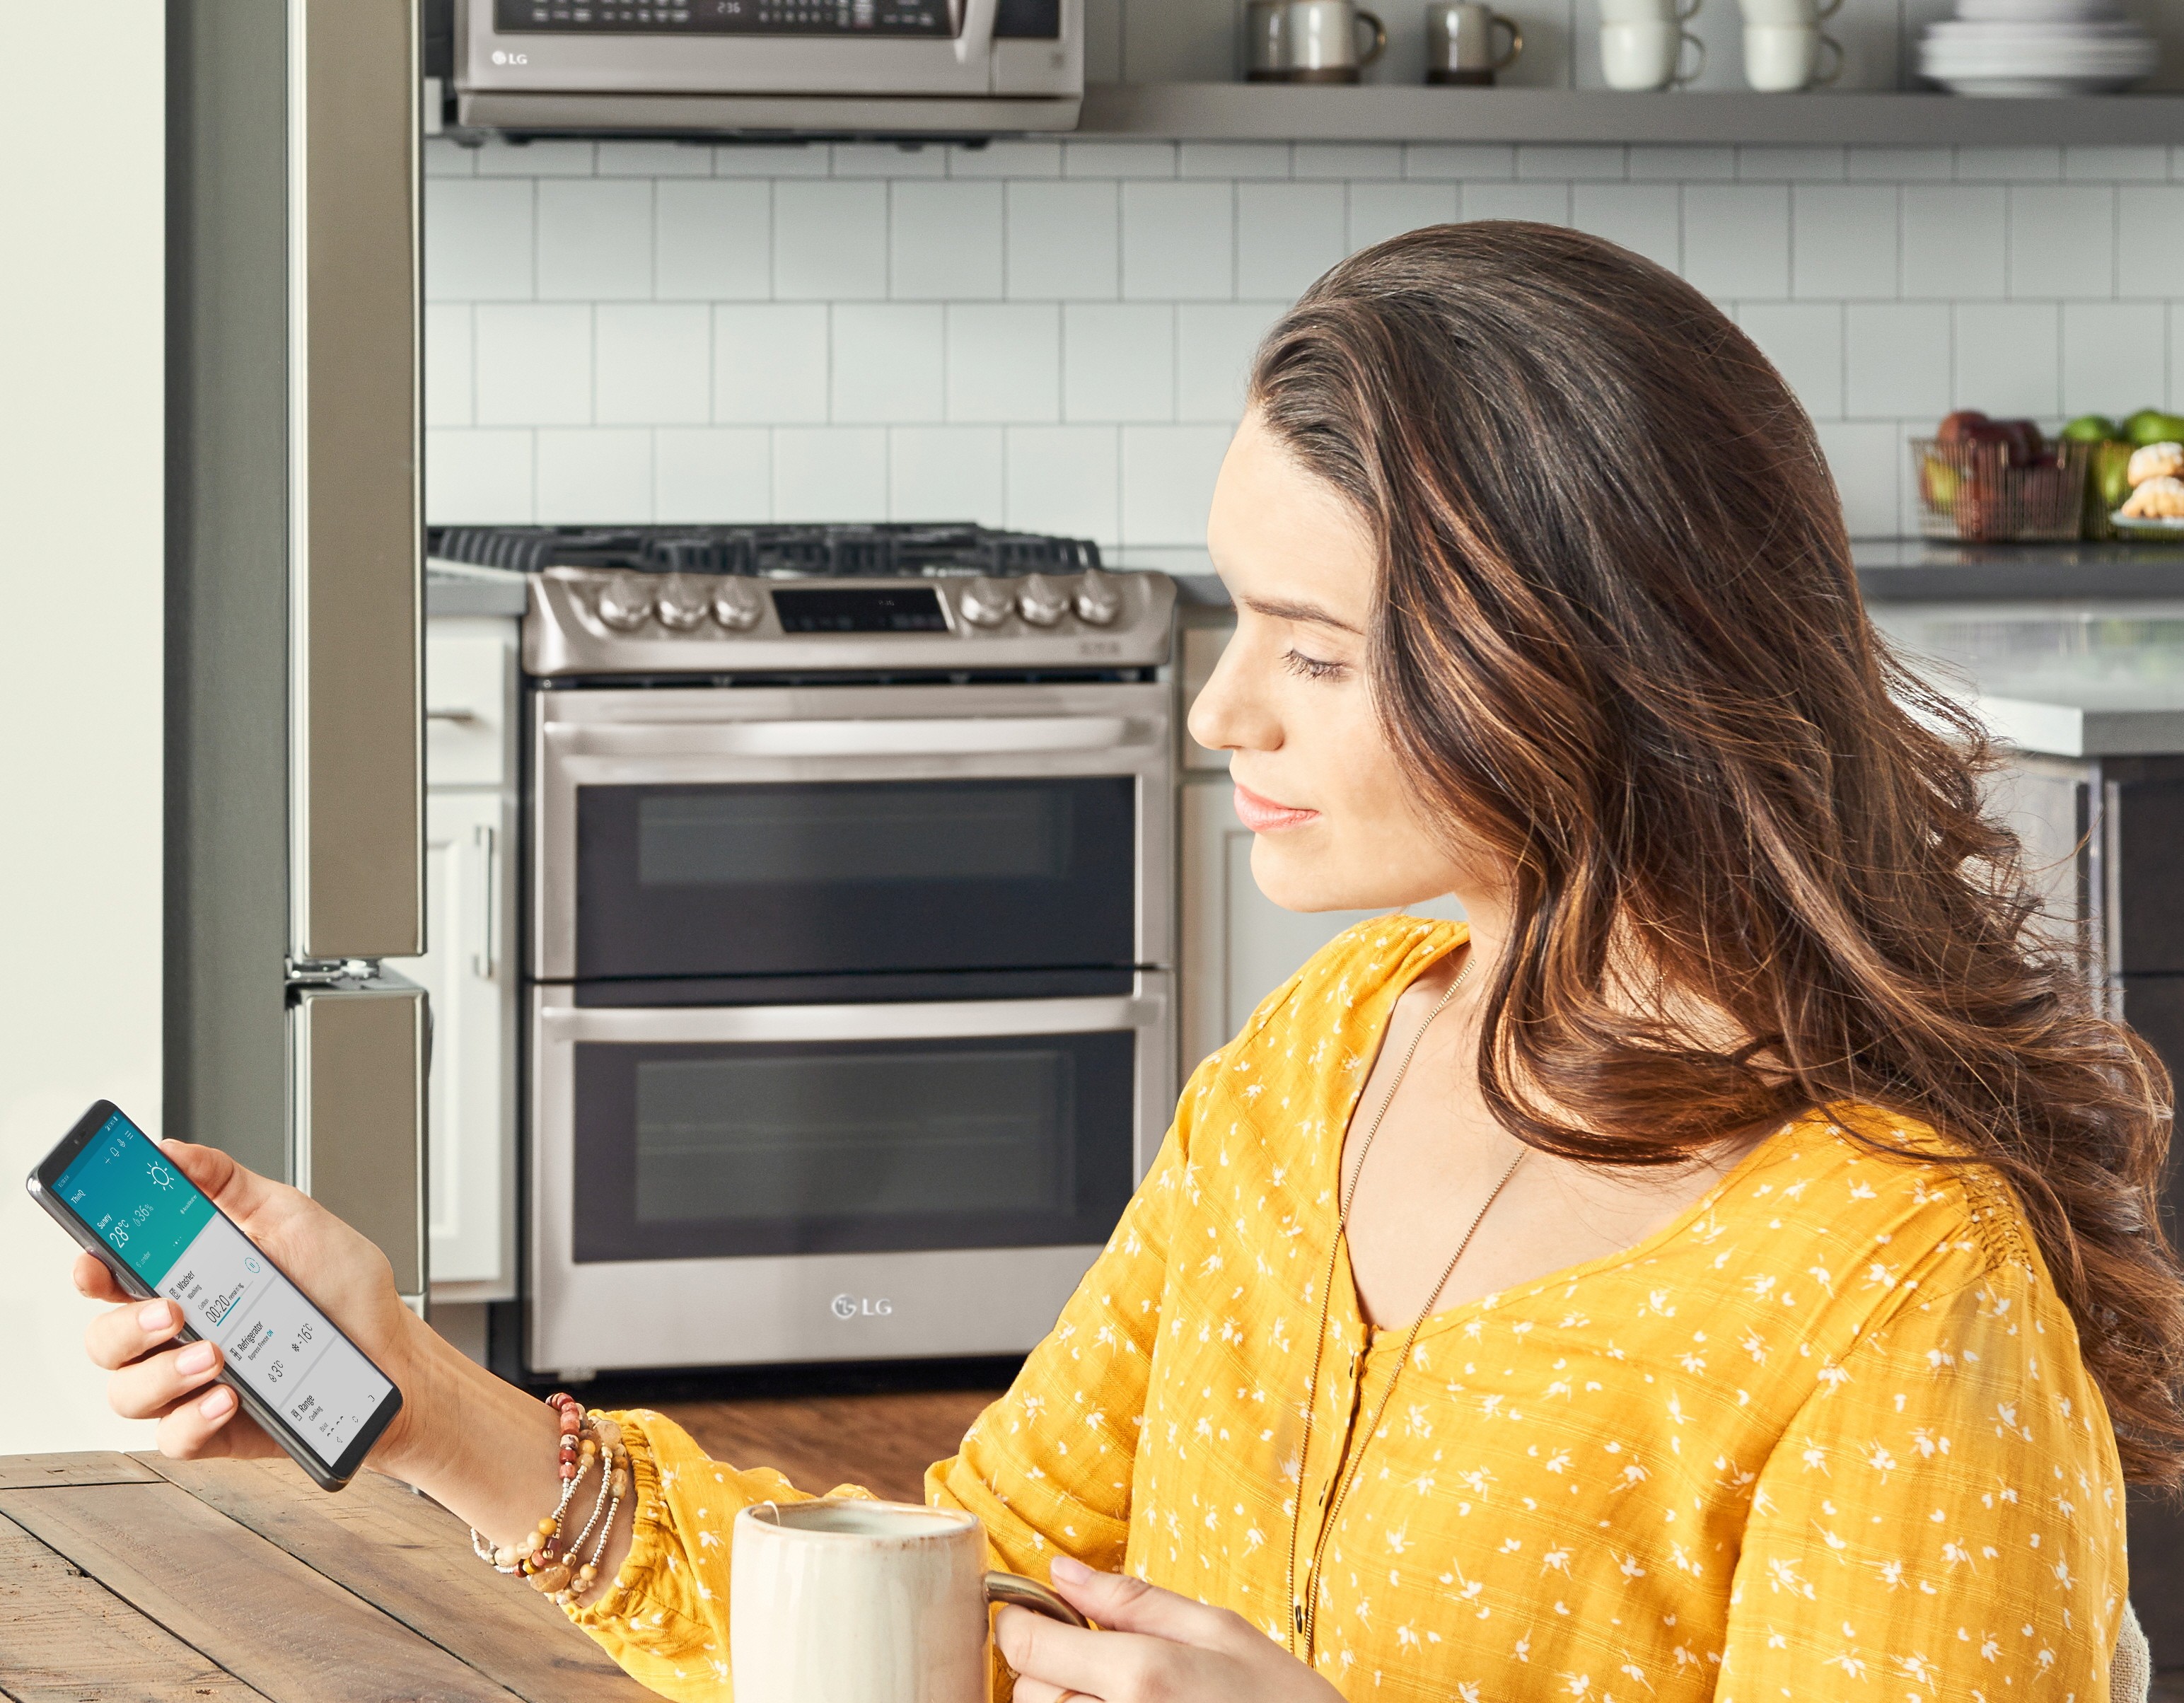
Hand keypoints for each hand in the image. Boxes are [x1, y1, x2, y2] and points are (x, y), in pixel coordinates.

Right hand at [75, 1139, 422, 1465]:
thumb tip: (173, 1152)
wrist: (393, 1350)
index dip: (89, 1268)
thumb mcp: (291, 1218)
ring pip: (127, 1392)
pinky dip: (195, 1418)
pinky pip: (174, 1436)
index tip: (93, 1258)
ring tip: (215, 1353)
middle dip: (124, 1326)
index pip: (111, 1275)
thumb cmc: (343, 1287)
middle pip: (104, 1339)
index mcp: (186, 1279)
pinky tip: (230, 1396)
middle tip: (171, 1310)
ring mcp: (191, 1383)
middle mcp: (178, 1333)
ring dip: (162, 1374)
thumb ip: (228, 1183)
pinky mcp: (215, 1427)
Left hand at [996, 1557, 1345, 1702]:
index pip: (1026, 1646)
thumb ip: (1133, 1600)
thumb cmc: (1281, 1701)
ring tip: (1125, 1695)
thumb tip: (1061, 1572)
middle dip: (1051, 1666)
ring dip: (1065, 1702)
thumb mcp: (1220, 1631)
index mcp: (1140, 1675)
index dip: (1018, 1621)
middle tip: (1102, 1659)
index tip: (1032, 1613)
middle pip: (1028, 1691)